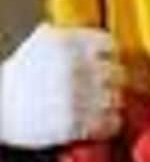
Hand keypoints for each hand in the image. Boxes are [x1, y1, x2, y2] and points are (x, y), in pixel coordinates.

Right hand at [0, 25, 122, 148]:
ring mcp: (77, 96)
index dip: (109, 57)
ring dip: (109, 104)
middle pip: (118, 74)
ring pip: (117, 99)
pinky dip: (108, 124)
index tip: (106, 65)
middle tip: (101, 89)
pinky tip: (96, 122)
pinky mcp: (77, 123)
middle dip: (111, 83)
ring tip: (95, 106)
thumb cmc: (19, 79)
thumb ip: (68, 37)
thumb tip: (96, 39)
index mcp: (66, 44)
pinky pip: (112, 123)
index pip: (110, 44)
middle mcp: (74, 67)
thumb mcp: (38, 44)